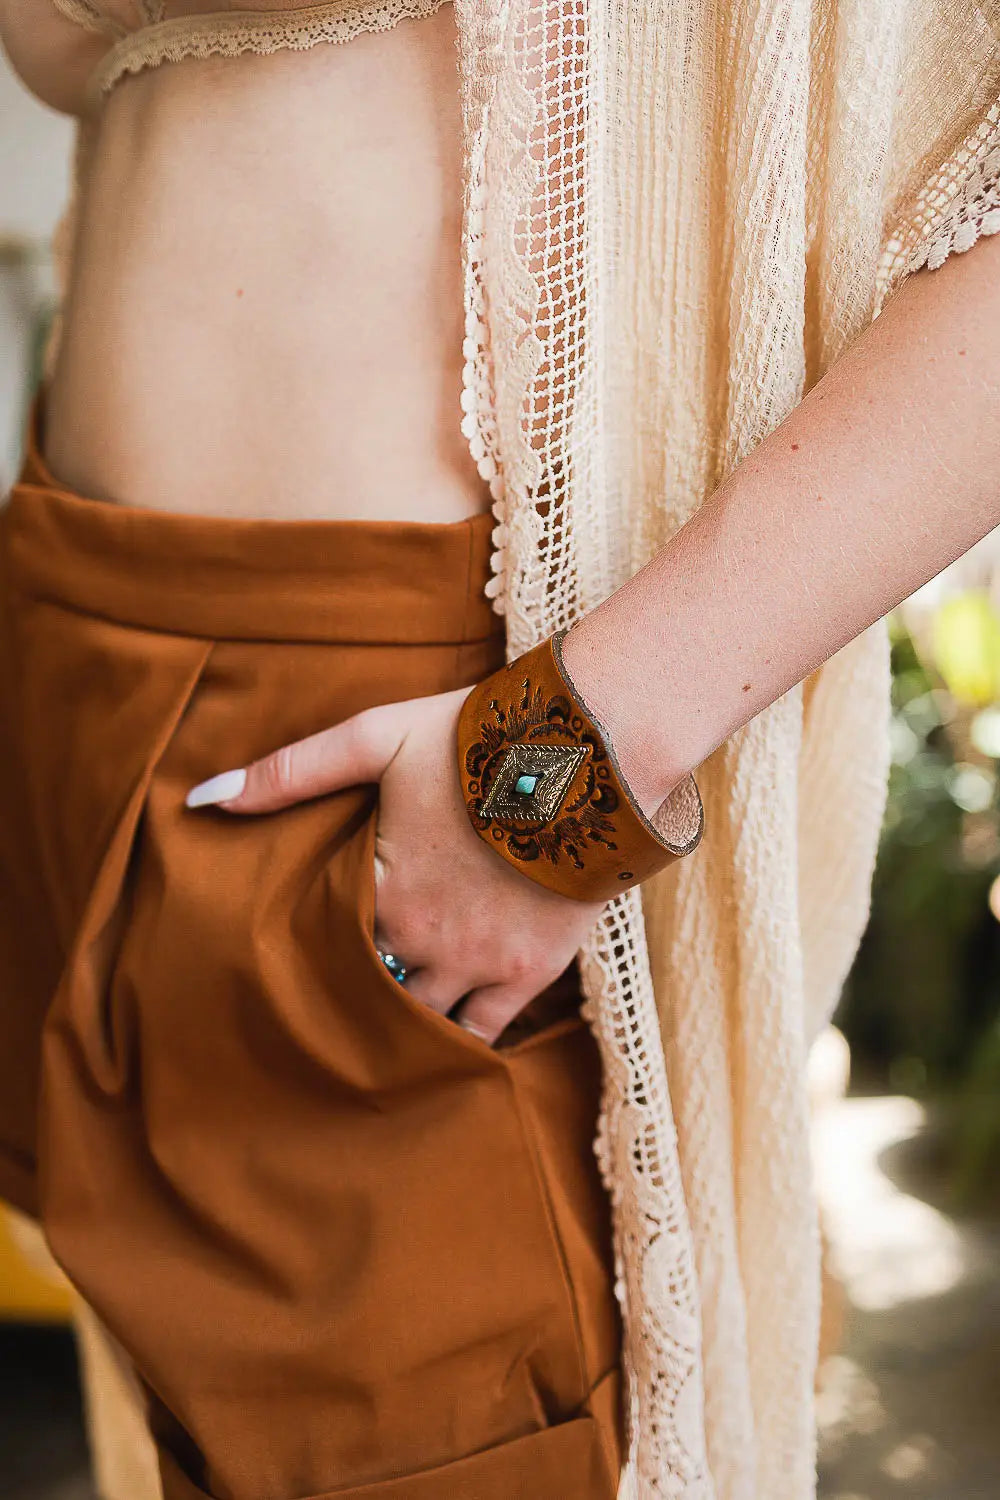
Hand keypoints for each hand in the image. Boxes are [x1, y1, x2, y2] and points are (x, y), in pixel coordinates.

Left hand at [185, 686, 606, 1043]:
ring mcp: (479, 961)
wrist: (587, 754)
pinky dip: (457, 1040)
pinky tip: (437, 1045)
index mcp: (377, 887)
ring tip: (373, 1026)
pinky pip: (485, 1030)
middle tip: (323, 1003)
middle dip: (346, 991)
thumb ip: (290, 771)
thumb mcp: (375, 737)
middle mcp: (422, 938)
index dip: (307, 943)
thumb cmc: (476, 738)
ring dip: (396, 1017)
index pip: (320, 939)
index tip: (289, 955)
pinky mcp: (531, 970)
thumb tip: (202, 798)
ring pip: (419, 1016)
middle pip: (364, 985)